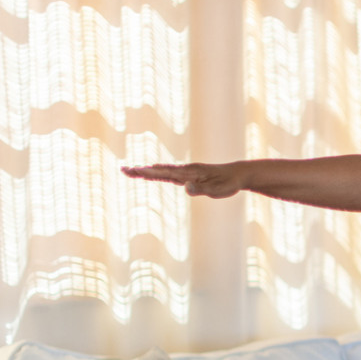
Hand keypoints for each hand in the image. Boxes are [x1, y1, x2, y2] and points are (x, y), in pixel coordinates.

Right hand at [121, 161, 246, 198]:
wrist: (238, 174)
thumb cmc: (228, 183)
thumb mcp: (217, 190)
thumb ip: (201, 189)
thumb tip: (186, 188)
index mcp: (190, 173)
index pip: (166, 173)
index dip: (150, 173)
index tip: (135, 170)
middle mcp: (186, 170)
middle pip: (159, 170)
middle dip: (141, 171)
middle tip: (123, 169)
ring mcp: (187, 171)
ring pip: (163, 171)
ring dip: (147, 171)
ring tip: (131, 170)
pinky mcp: (190, 174)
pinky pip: (170, 173)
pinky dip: (158, 172)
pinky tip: (152, 171)